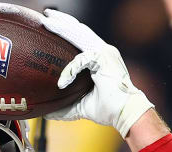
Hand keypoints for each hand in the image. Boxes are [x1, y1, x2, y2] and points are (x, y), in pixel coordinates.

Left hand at [40, 9, 153, 137]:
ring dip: (62, 27)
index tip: (50, 26)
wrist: (126, 114)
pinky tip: (62, 83)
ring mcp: (105, 53)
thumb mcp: (80, 106)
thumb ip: (64, 107)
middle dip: (62, 21)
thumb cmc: (109, 109)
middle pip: (79, 30)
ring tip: (47, 22)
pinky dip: (70, 70)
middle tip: (45, 16)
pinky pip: (82, 59)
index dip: (66, 30)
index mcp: (99, 59)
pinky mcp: (105, 58)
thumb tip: (47, 113)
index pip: (80, 38)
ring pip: (80, 34)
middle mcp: (103, 52)